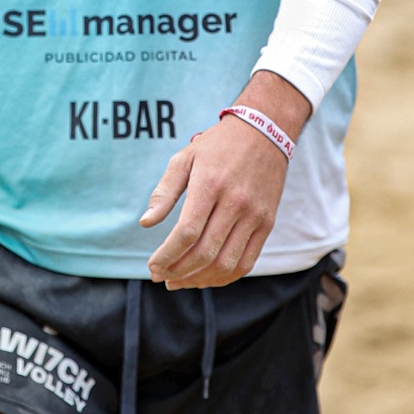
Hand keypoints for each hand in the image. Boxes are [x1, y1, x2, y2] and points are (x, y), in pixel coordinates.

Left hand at [141, 72, 309, 289]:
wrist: (265, 132)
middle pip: (205, 252)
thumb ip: (164, 192)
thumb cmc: (218, 146)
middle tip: (161, 277)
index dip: (166, 256)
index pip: (186, 232)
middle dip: (178, 271)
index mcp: (210, 185)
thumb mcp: (185, 158)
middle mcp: (235, 202)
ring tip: (180, 281)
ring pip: (226, 263)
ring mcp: (255, 215)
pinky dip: (225, 277)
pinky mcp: (267, 223)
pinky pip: (247, 262)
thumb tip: (145, 223)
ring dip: (199, 279)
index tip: (152, 266)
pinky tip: (206, 278)